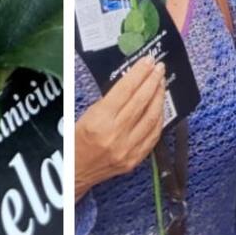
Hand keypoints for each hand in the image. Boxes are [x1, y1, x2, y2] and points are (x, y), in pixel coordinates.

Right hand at [75, 57, 165, 198]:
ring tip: (162, 84)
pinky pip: (153, 136)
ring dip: (160, 98)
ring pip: (152, 118)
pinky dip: (159, 119)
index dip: (139, 73)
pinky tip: (160, 107)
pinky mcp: (135, 160)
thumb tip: (131, 83)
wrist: (73, 173)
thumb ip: (108, 101)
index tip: (148, 61)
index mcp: (98, 120)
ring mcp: (128, 149)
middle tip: (159, 68)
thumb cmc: (74, 141)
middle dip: (153, 81)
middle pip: (141, 102)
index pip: (125, 90)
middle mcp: (115, 135)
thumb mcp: (85, 115)